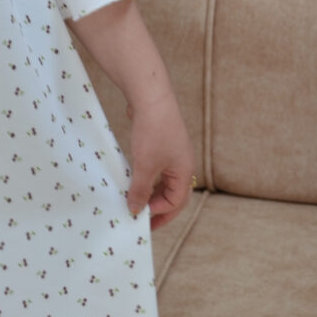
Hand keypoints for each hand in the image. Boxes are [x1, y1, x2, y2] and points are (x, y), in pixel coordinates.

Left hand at [124, 88, 196, 230]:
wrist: (151, 97)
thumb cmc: (153, 131)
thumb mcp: (145, 166)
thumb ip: (140, 190)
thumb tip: (136, 209)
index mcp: (184, 172)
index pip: (176, 202)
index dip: (159, 212)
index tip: (140, 219)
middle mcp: (182, 164)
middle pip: (172, 194)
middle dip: (157, 207)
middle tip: (140, 219)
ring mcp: (172, 153)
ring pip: (163, 181)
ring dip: (150, 193)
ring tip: (134, 202)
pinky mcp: (161, 144)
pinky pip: (155, 169)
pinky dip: (145, 178)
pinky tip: (132, 180)